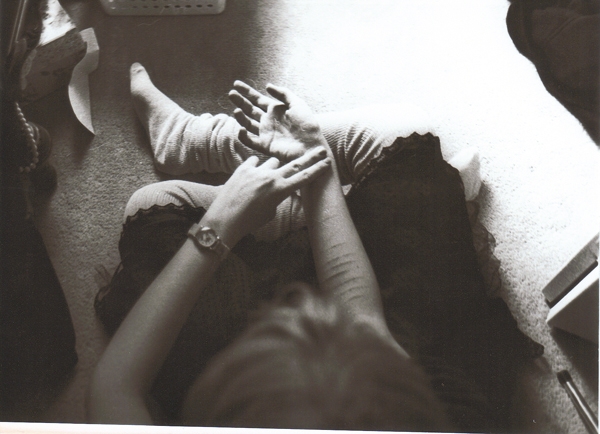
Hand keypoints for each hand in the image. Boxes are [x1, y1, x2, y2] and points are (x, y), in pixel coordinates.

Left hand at [201, 146, 330, 245]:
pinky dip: (255, 167)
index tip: (327, 163)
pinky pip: (254, 162)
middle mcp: (271, 177)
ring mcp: (257, 171)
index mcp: (281, 190)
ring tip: (264, 180)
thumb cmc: (249, 221)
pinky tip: (250, 177)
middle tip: (321, 150)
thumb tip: (277, 187)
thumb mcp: (270, 212)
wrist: (225, 219)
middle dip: (310, 158)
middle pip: (295, 164)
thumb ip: (277, 196)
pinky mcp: (243, 168)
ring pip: (272, 161)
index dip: (317, 170)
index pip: (304, 177)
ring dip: (272, 167)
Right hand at [228, 81, 326, 161]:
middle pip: (249, 110)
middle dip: (240, 101)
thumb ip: (283, 94)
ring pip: (247, 124)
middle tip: (231, 94)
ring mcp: (265, 133)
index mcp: (275, 110)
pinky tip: (242, 128)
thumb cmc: (307, 125)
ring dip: (240, 117)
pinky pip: (250, 141)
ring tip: (236, 110)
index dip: (247, 92)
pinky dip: (243, 136)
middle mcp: (268, 121)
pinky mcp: (265, 146)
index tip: (236, 84)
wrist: (311, 146)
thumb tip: (267, 86)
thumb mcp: (297, 104)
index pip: (257, 99)